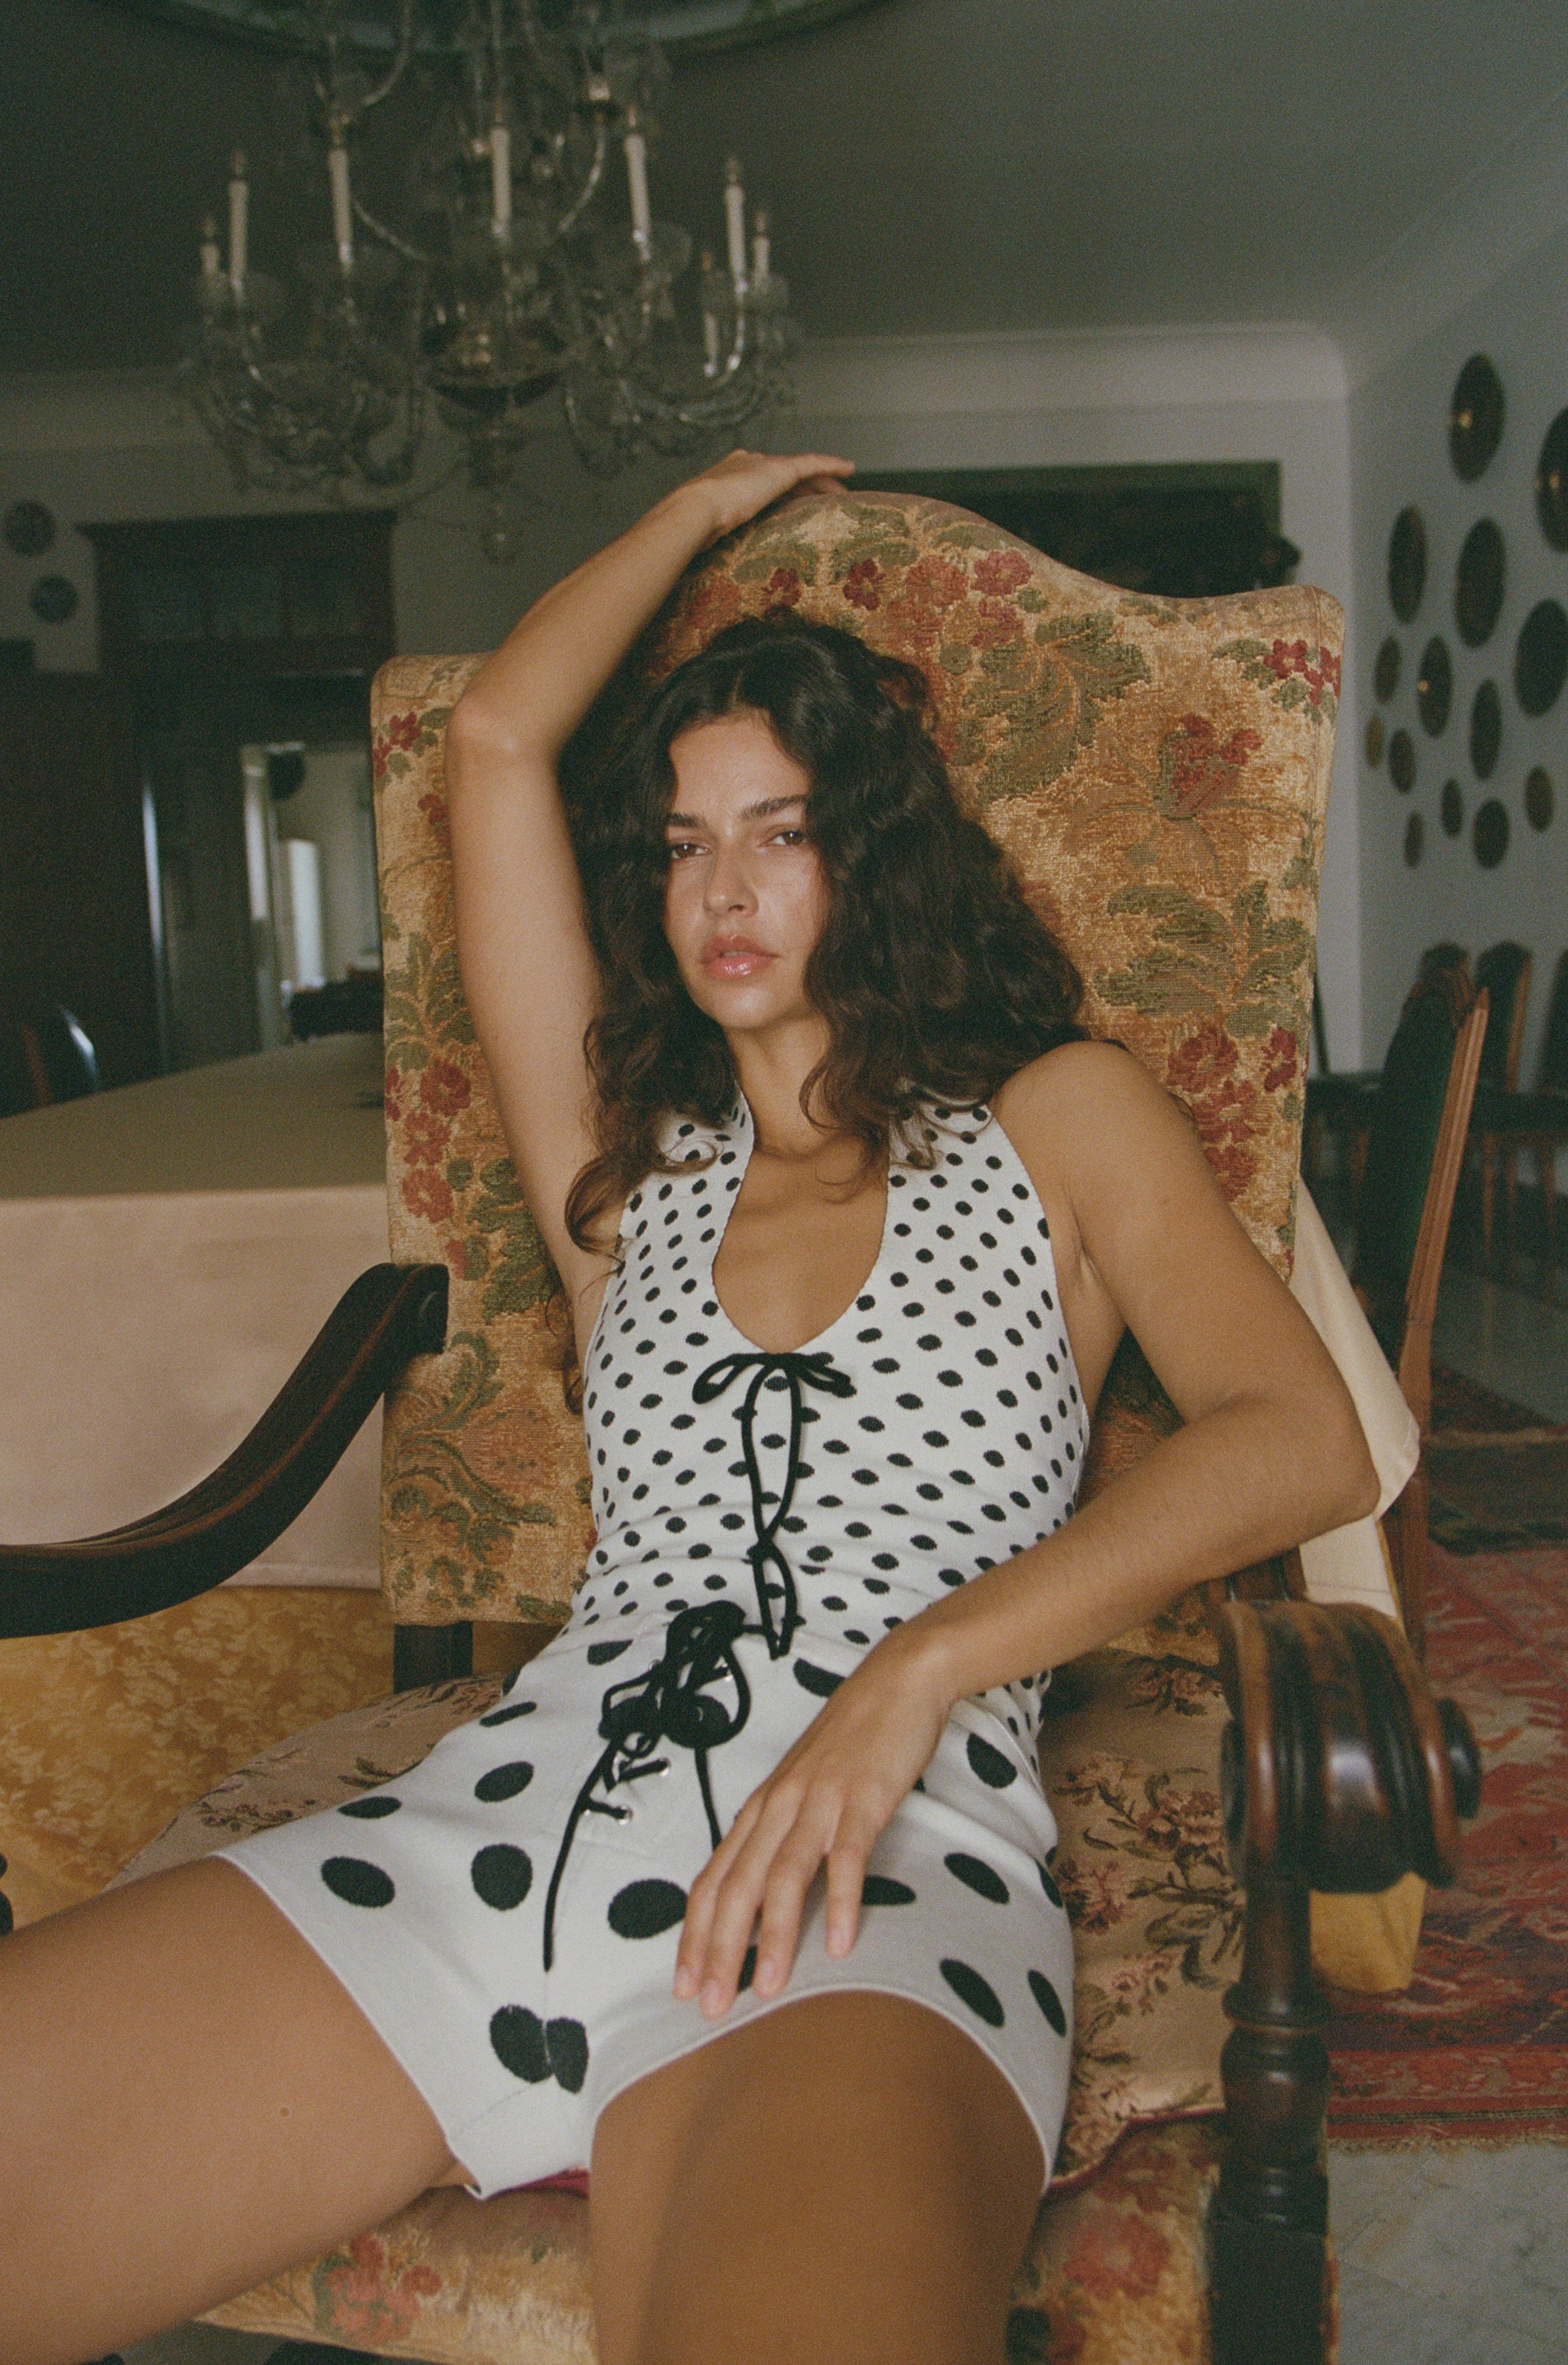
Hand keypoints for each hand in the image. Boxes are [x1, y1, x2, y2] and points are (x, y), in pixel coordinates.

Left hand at [672, 1631, 948, 2018]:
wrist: (895, 1682)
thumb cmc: (851, 1742)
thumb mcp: (806, 1789)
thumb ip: (785, 1835)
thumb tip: (767, 1897)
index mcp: (761, 1809)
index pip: (714, 1880)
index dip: (696, 1936)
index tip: (684, 1986)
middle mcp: (779, 1806)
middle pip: (737, 1886)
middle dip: (720, 1950)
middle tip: (710, 2007)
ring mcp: (819, 1801)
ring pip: (783, 1876)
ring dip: (772, 1937)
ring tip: (767, 1989)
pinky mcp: (862, 1798)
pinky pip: (847, 1857)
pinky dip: (840, 1901)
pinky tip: (839, 1942)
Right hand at [676, 448, 854, 548]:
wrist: (695, 509)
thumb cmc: (694, 526)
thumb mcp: (707, 530)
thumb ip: (714, 534)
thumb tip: (705, 556)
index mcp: (728, 476)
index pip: (762, 483)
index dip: (780, 494)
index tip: (792, 506)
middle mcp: (747, 464)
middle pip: (785, 475)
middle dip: (806, 488)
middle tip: (825, 503)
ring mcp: (763, 464)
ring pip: (802, 471)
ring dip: (823, 483)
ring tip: (842, 496)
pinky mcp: (779, 469)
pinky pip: (813, 464)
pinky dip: (831, 466)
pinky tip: (850, 470)